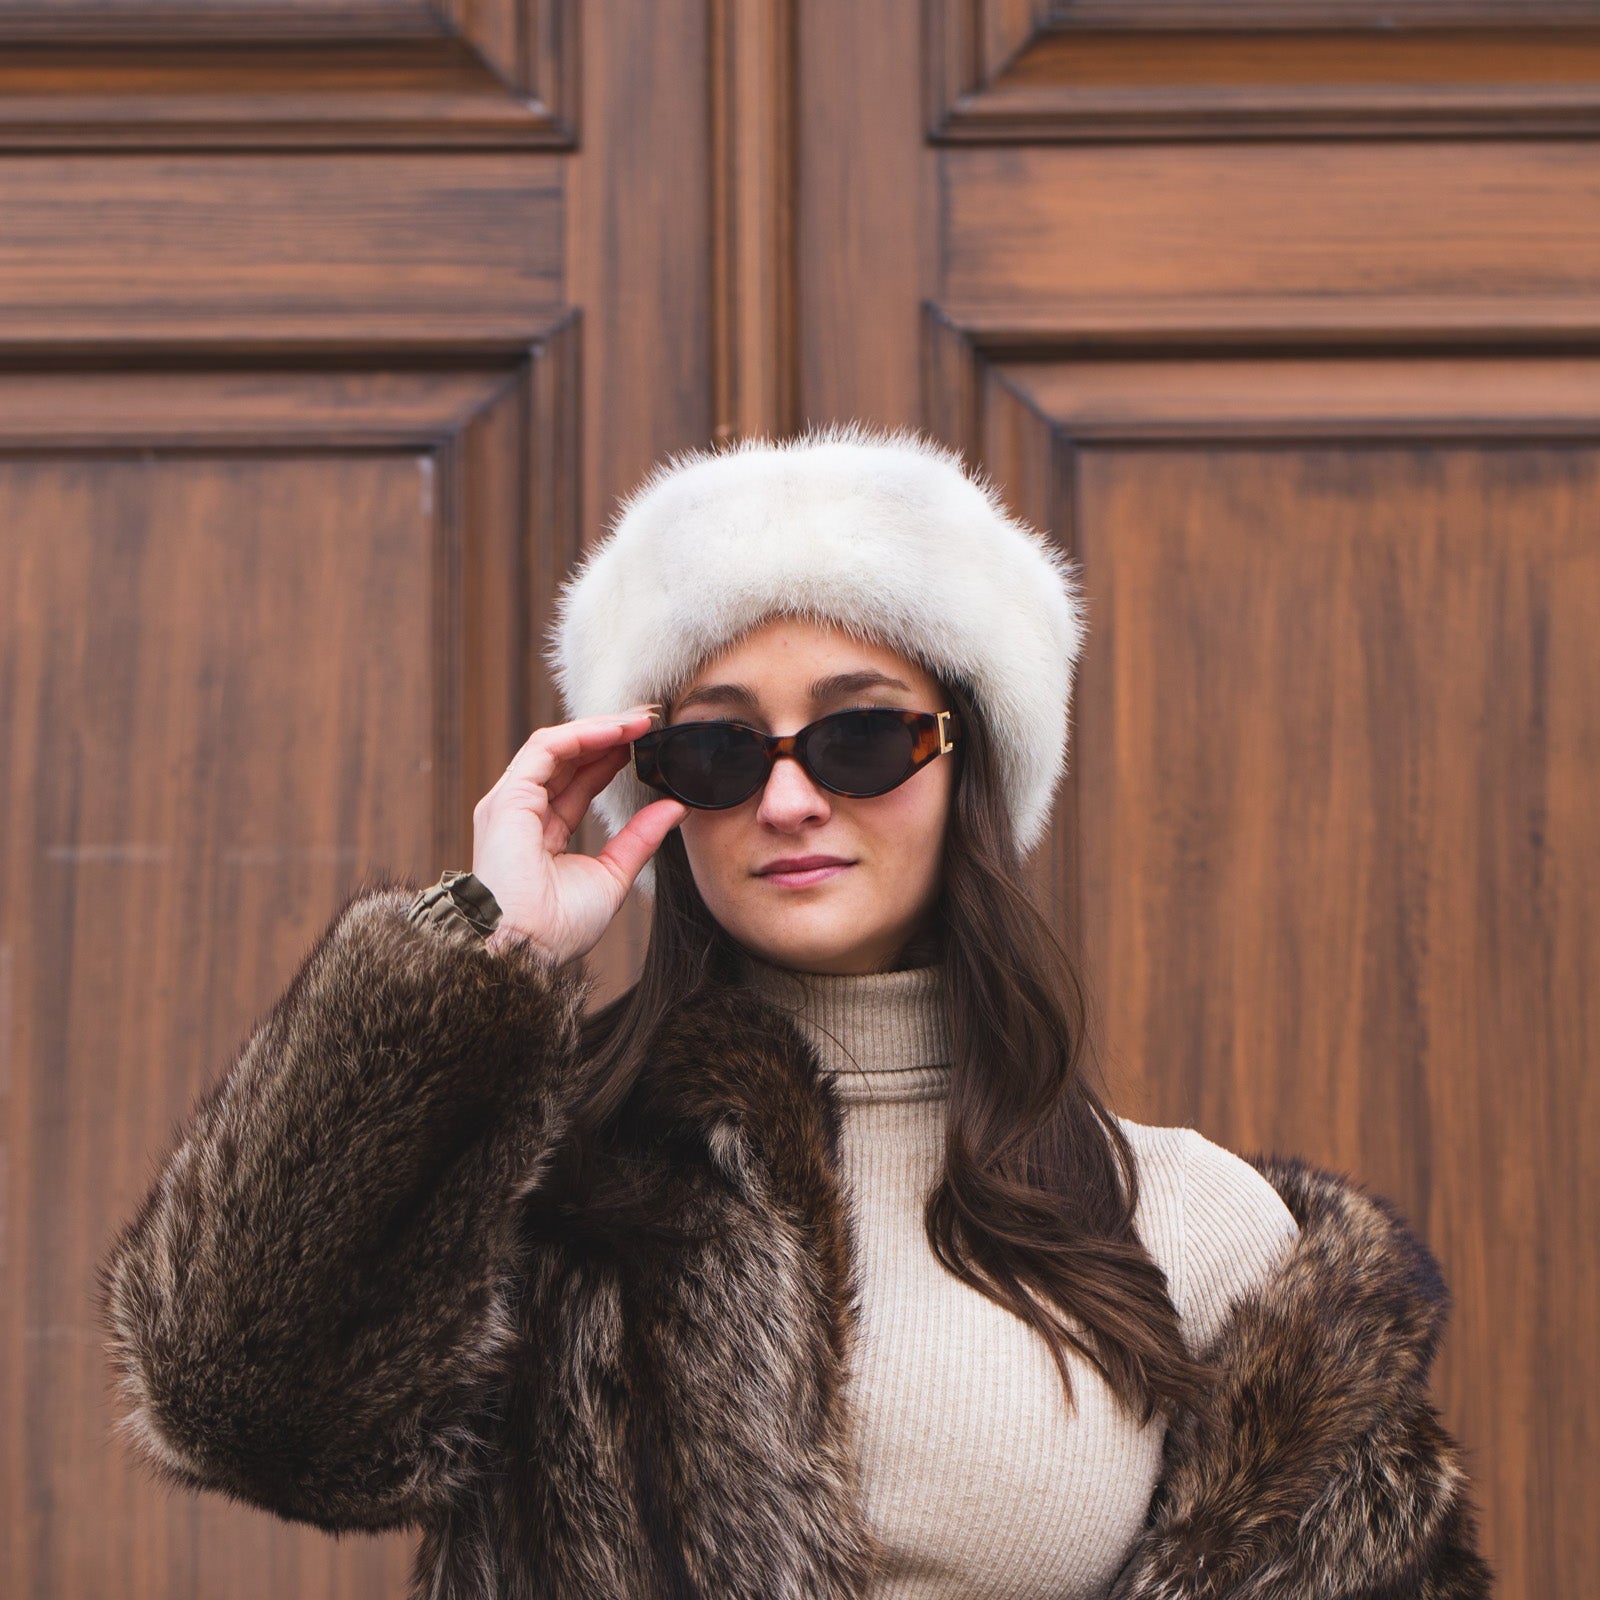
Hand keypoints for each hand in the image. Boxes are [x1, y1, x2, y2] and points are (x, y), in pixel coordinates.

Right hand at [471, 709, 687, 965]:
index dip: (611, 759)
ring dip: (599, 729)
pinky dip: (581, 735)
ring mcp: (510, 803)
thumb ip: (639, 839)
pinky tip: (616, 732)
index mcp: (541, 832)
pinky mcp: (507, 798)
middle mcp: (521, 812)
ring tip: (639, 720)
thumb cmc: (558, 928)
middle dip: (609, 735)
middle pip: (567, 759)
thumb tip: (674, 809)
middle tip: (649, 720)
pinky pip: (545, 750)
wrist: (526, 950)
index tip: (648, 744)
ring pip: (556, 747)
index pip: (578, 782)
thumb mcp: (612, 875)